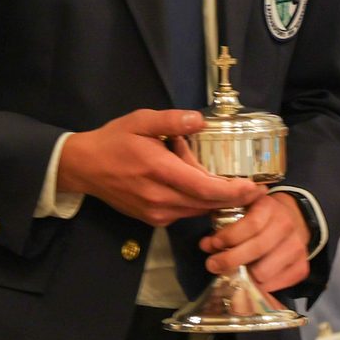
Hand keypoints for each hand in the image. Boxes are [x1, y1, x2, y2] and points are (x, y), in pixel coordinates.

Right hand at [57, 109, 263, 225]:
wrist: (84, 167)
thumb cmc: (113, 141)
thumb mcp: (139, 121)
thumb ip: (171, 120)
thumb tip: (200, 119)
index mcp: (158, 170)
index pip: (206, 188)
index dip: (234, 191)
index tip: (255, 187)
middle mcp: (159, 197)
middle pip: (207, 203)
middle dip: (234, 197)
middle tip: (256, 188)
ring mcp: (156, 212)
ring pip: (198, 210)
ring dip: (215, 199)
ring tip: (223, 181)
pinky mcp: (153, 220)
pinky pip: (185, 213)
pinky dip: (198, 202)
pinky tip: (196, 187)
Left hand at [202, 190, 309, 292]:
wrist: (290, 220)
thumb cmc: (257, 216)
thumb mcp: (240, 210)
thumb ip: (222, 225)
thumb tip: (206, 245)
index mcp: (269, 208)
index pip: (251, 224)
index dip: (229, 237)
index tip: (212, 244)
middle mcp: (286, 227)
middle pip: (257, 248)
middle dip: (230, 260)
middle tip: (212, 265)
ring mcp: (297, 248)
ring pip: (265, 271)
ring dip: (245, 275)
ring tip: (234, 271)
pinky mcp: (302, 268)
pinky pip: (277, 284)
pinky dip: (260, 285)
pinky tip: (250, 278)